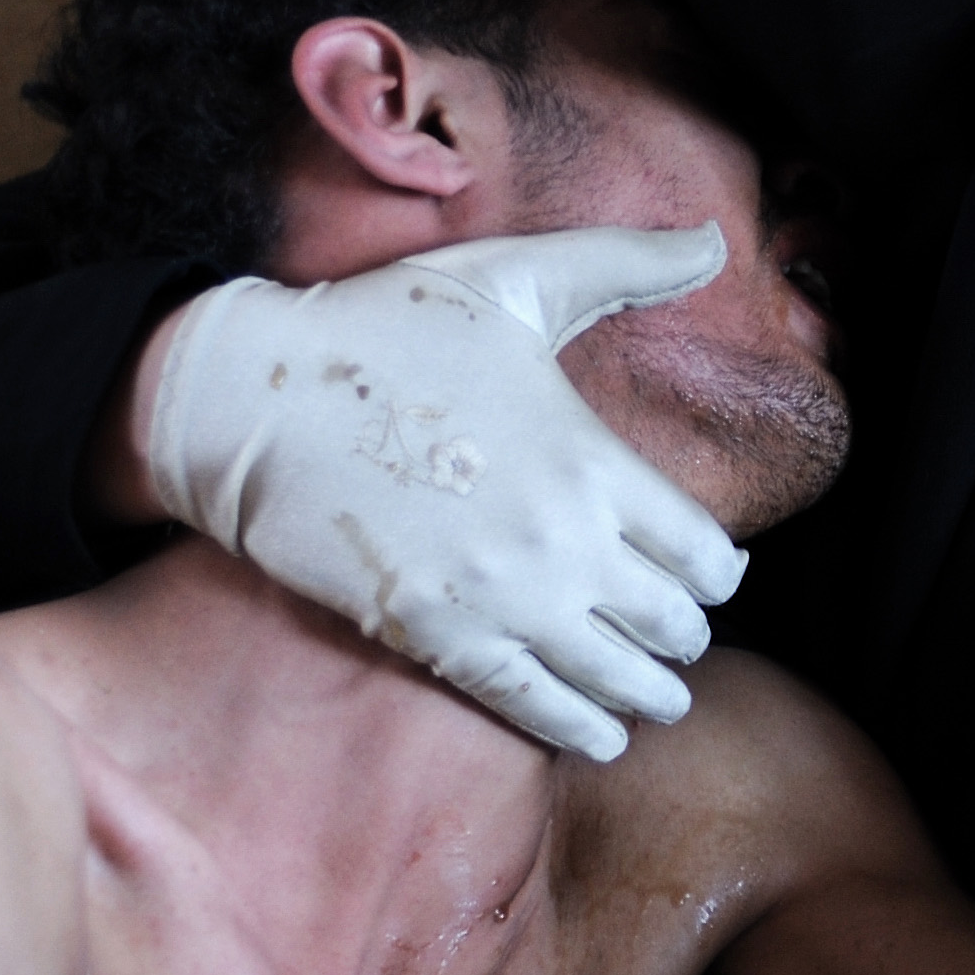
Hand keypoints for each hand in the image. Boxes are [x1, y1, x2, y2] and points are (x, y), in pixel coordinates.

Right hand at [139, 227, 747, 760]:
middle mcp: (562, 543)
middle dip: (685, 634)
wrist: (255, 401)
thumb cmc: (385, 331)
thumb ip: (623, 262)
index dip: (719, 573)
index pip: (704, 554)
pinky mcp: (439, 638)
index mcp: (592, 462)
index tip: (713, 576)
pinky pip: (534, 706)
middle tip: (682, 638)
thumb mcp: (513, 280)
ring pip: (614, 678)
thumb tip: (713, 236)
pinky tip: (601, 738)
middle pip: (669, 624)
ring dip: (650, 695)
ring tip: (663, 700)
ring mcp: (502, 600)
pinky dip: (579, 730)